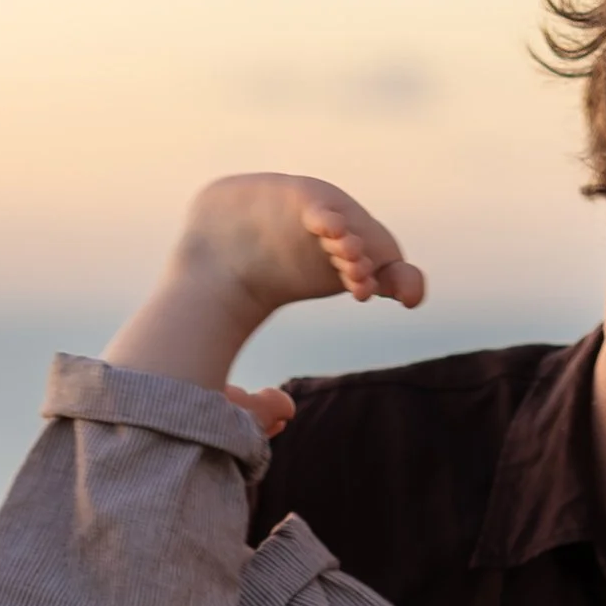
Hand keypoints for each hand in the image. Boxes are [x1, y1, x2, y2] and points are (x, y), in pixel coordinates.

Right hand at [105, 172, 425, 392]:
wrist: (199, 264)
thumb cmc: (231, 309)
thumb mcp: (250, 365)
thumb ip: (256, 400)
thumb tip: (285, 409)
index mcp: (343, 272)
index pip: (391, 272)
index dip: (404, 281)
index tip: (406, 299)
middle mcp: (338, 242)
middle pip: (374, 249)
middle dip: (371, 265)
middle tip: (360, 283)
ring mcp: (317, 217)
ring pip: (349, 225)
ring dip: (352, 240)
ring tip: (347, 258)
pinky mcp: (291, 196)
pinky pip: (317, 202)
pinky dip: (324, 214)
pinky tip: (326, 230)